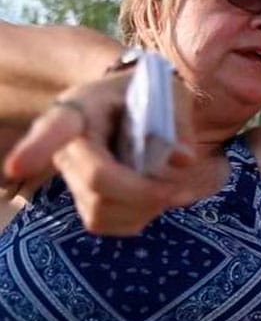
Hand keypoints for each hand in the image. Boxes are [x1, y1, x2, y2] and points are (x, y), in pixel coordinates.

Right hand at [2, 73, 195, 234]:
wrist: (130, 105)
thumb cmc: (149, 96)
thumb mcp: (168, 96)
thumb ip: (177, 123)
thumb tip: (183, 159)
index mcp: (81, 109)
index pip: (56, 127)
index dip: (37, 147)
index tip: (16, 167)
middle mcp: (67, 146)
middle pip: (96, 181)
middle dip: (142, 192)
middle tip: (177, 188)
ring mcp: (71, 176)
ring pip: (100, 210)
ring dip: (144, 207)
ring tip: (168, 188)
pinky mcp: (83, 201)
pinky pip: (106, 224)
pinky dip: (138, 217)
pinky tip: (152, 199)